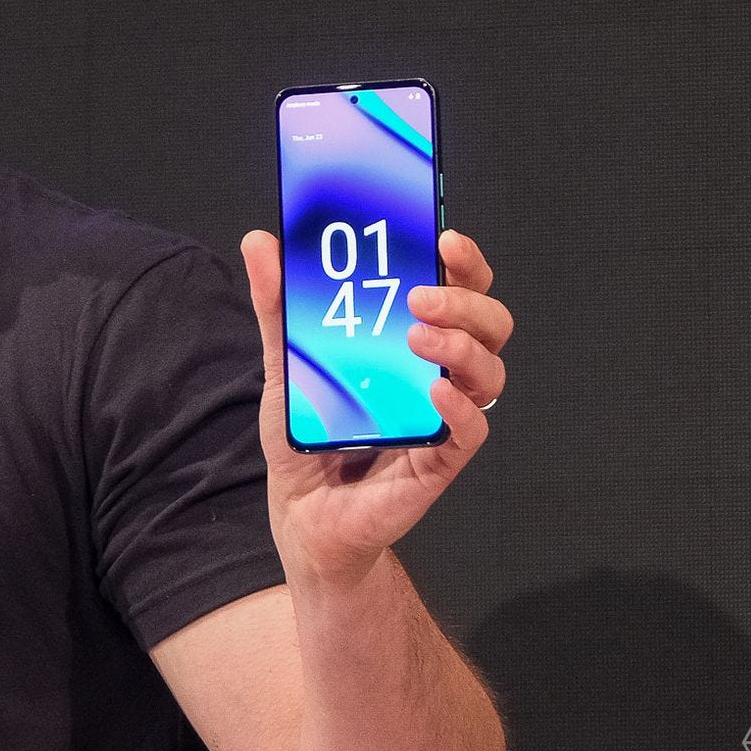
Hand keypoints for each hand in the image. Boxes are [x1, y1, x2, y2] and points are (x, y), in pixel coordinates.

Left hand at [238, 227, 512, 586]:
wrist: (302, 512)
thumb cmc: (307, 433)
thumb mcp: (285, 363)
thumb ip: (277, 306)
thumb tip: (260, 241)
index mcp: (412, 340)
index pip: (459, 290)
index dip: (464, 262)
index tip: (443, 238)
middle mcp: (439, 372)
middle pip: (489, 324)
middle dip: (465, 301)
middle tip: (420, 295)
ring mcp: (444, 417)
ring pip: (490, 374)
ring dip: (463, 346)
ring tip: (419, 337)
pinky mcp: (440, 462)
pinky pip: (472, 432)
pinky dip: (461, 408)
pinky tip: (434, 390)